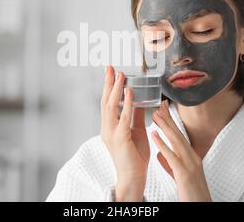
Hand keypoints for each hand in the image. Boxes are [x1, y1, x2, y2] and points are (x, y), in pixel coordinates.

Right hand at [100, 66, 149, 200]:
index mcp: (109, 126)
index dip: (109, 87)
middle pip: (105, 100)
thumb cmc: (134, 156)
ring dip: (116, 89)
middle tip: (110, 66)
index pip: (107, 102)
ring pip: (111, 106)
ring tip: (120, 74)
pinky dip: (127, 103)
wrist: (133, 177)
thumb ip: (136, 115)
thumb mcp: (136, 131)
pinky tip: (130, 92)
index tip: (111, 72)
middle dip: (108, 83)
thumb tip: (138, 99)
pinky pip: (123, 117)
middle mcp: (106, 128)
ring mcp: (111, 133)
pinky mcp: (120, 138)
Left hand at [151, 100, 211, 201]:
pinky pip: (172, 157)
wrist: (200, 207)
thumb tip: (160, 155)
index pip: (179, 135)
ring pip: (177, 141)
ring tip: (155, 115)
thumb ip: (171, 164)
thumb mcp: (180, 175)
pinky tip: (154, 135)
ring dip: (165, 126)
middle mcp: (192, 158)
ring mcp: (190, 165)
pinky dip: (162, 144)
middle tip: (160, 105)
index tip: (164, 109)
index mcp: (191, 158)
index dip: (171, 122)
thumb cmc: (191, 194)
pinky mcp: (185, 174)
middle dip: (168, 119)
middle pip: (179, 134)